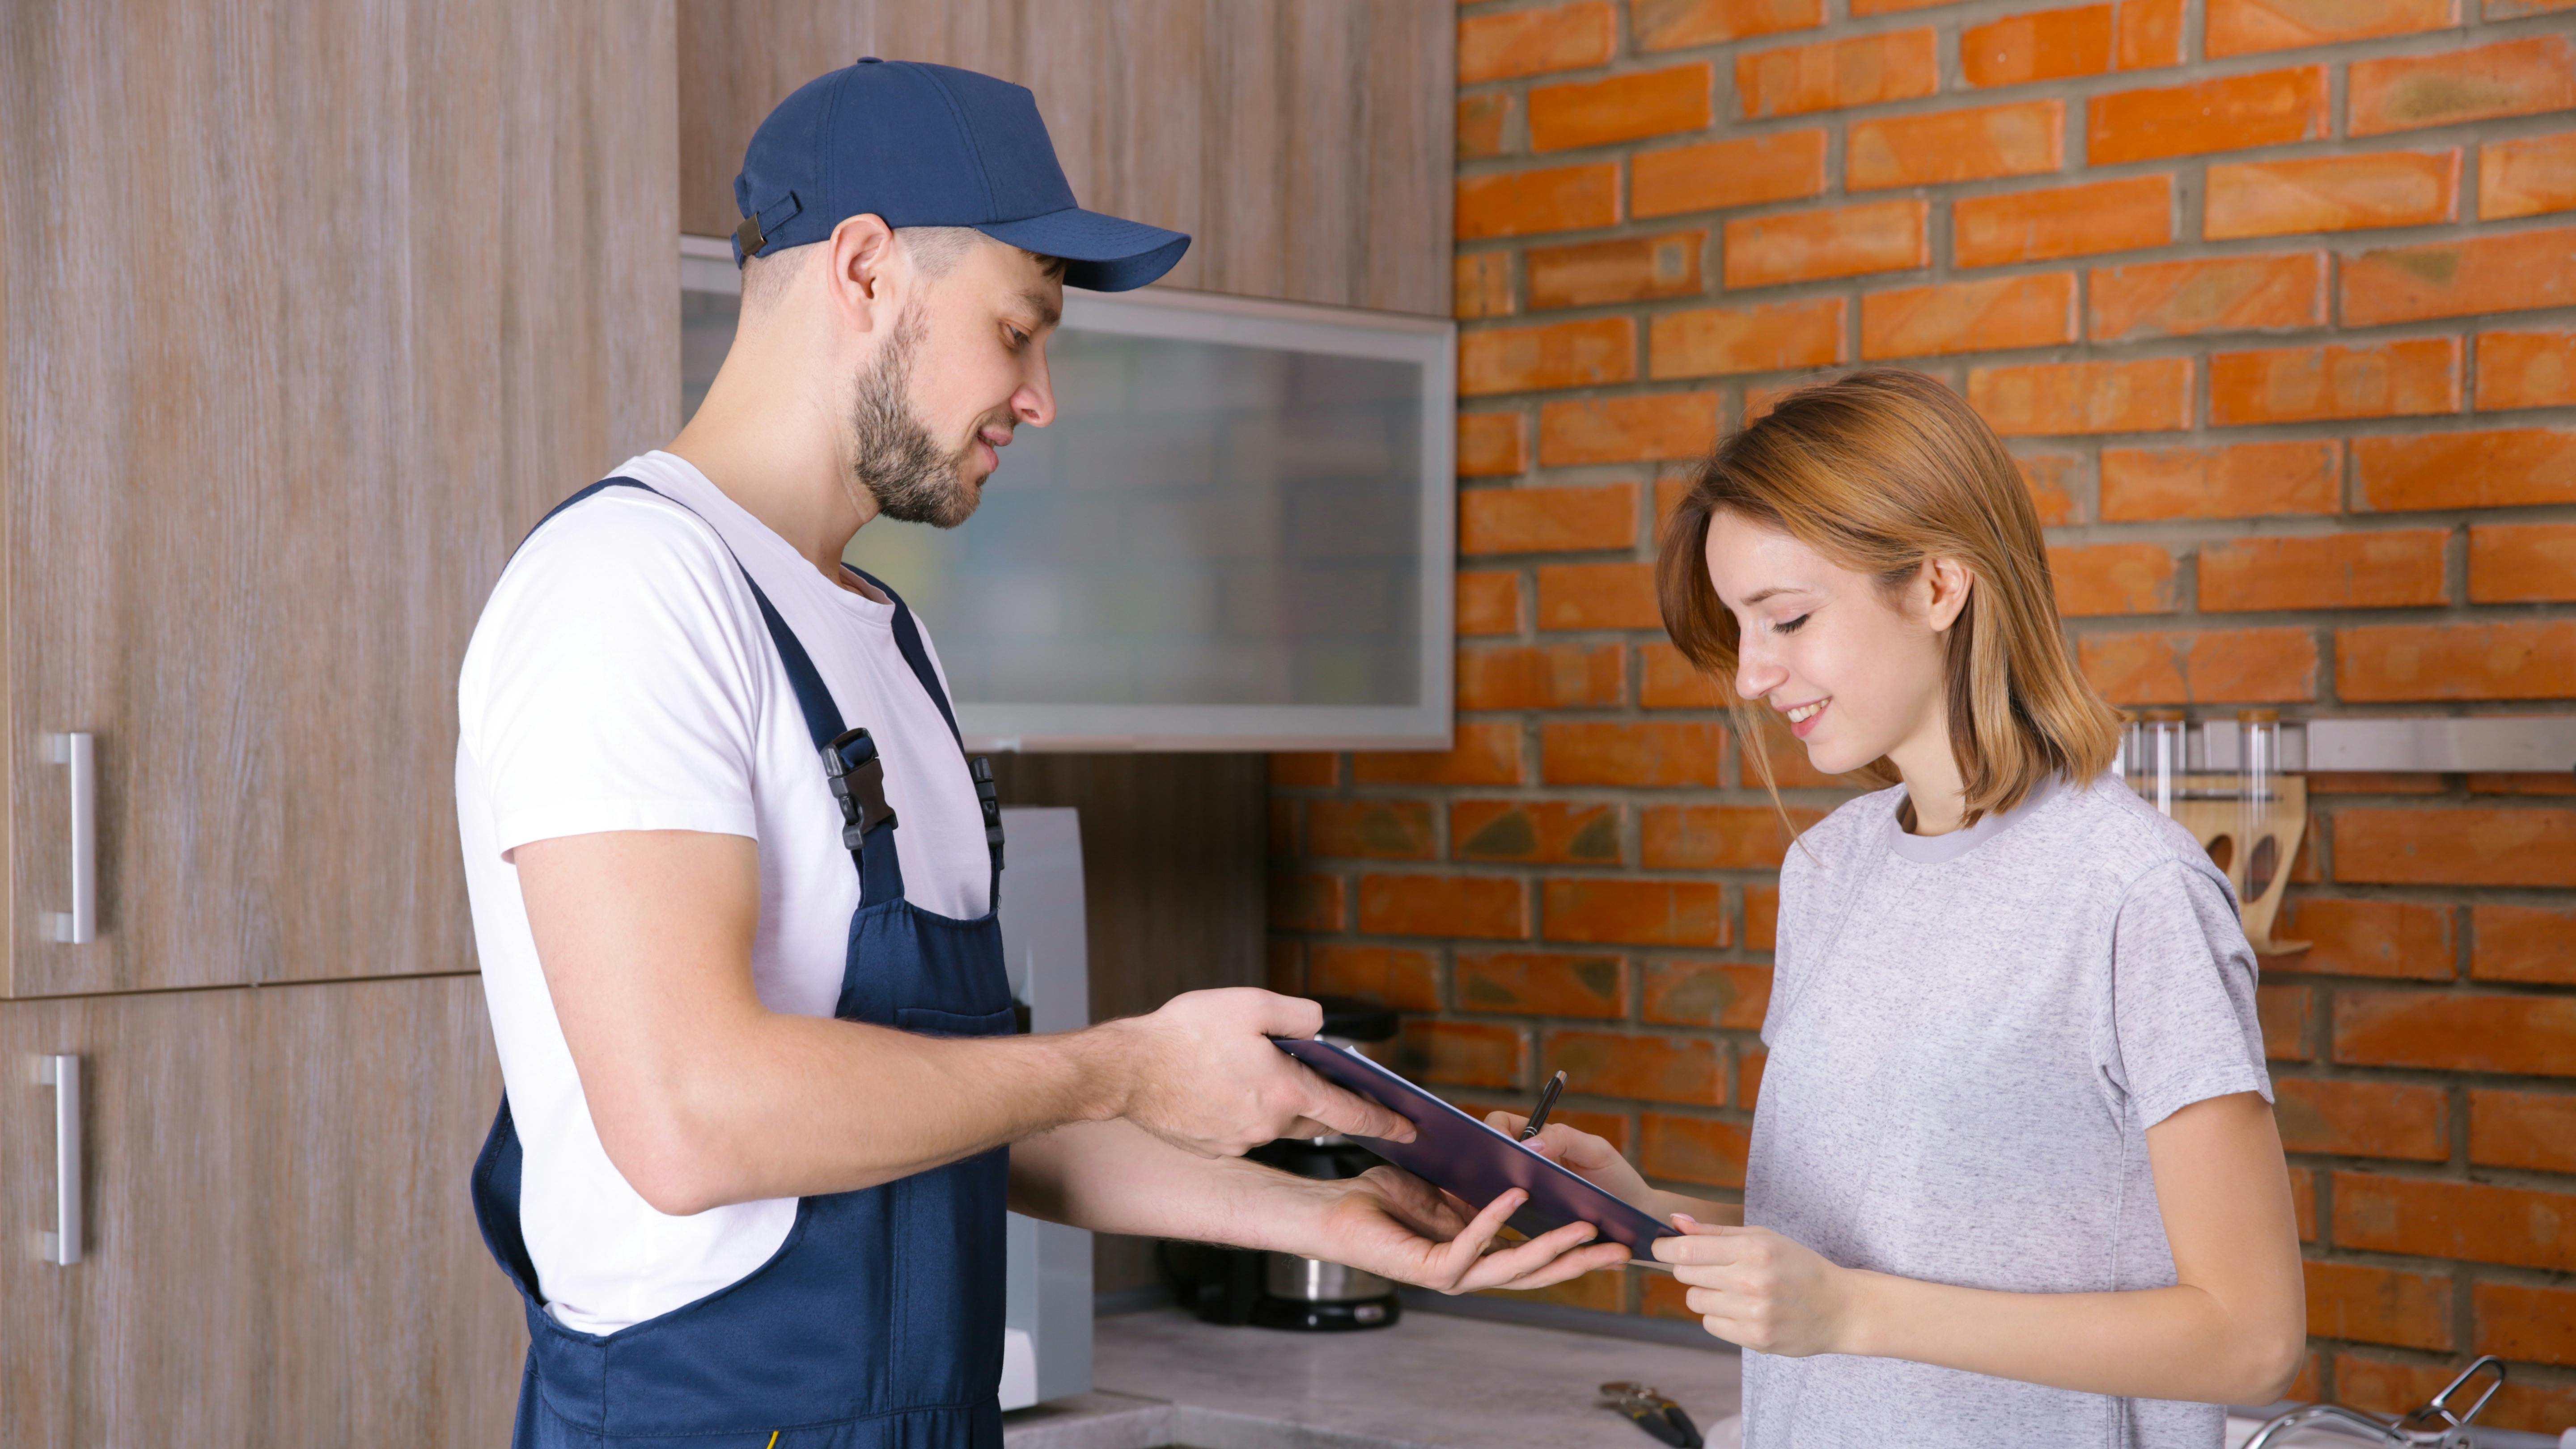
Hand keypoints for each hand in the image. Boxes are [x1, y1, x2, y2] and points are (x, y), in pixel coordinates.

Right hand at [1102, 989, 1415, 1156]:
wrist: (1125, 1071)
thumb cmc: (1183, 1034)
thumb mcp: (1250, 1004)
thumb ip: (1298, 1014)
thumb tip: (1320, 1027)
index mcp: (1285, 1090)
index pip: (1350, 1112)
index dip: (1384, 1120)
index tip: (1410, 1130)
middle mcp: (1269, 1124)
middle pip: (1315, 1119)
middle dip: (1333, 1109)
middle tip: (1345, 1098)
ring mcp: (1239, 1141)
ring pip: (1277, 1122)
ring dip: (1279, 1102)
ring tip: (1255, 1072)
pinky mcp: (1213, 1147)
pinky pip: (1243, 1129)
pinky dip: (1244, 1111)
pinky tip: (1222, 1088)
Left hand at [1307, 1166, 1633, 1294]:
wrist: (1333, 1210)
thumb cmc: (1380, 1197)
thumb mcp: (1444, 1186)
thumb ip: (1479, 1187)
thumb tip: (1522, 1168)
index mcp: (1475, 1251)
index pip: (1533, 1256)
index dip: (1572, 1251)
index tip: (1610, 1238)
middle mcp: (1468, 1270)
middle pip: (1535, 1271)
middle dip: (1580, 1261)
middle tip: (1621, 1251)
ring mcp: (1450, 1274)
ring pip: (1512, 1267)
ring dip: (1551, 1248)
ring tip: (1585, 1228)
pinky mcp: (1429, 1270)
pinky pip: (1471, 1245)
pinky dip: (1495, 1220)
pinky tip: (1518, 1197)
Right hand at [1483, 1111, 1658, 1212]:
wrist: (1638, 1218)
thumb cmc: (1618, 1179)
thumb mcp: (1596, 1152)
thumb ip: (1564, 1139)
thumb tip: (1528, 1144)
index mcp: (1539, 1140)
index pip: (1500, 1124)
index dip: (1493, 1132)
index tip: (1501, 1148)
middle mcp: (1528, 1165)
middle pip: (1492, 1159)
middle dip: (1487, 1167)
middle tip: (1502, 1182)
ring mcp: (1527, 1195)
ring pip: (1496, 1193)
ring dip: (1498, 1198)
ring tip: (1508, 1203)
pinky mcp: (1532, 1223)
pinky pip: (1512, 1220)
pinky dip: (1514, 1223)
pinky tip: (1525, 1230)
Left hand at [1652, 1214, 1861, 1355]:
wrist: (1840, 1308)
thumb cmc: (1799, 1267)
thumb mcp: (1764, 1237)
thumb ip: (1717, 1232)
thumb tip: (1675, 1221)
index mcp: (1755, 1249)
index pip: (1688, 1249)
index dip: (1665, 1248)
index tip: (1659, 1247)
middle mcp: (1753, 1281)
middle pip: (1686, 1274)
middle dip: (1690, 1268)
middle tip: (1712, 1267)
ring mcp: (1755, 1313)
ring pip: (1695, 1301)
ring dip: (1705, 1294)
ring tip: (1732, 1289)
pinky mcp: (1756, 1339)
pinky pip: (1711, 1325)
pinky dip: (1720, 1316)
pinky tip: (1742, 1309)